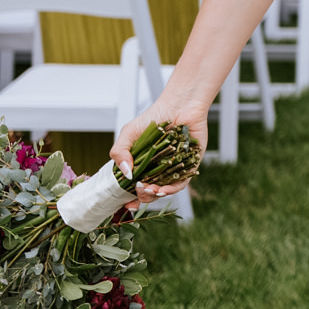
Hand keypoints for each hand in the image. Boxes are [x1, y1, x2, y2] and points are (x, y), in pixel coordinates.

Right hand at [110, 93, 210, 207]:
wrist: (179, 105)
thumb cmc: (153, 118)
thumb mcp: (128, 133)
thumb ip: (120, 152)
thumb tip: (126, 174)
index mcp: (141, 165)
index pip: (133, 187)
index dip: (129, 198)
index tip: (127, 203)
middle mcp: (156, 170)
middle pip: (148, 192)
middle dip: (143, 196)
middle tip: (140, 190)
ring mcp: (172, 169)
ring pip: (164, 190)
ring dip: (156, 194)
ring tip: (150, 189)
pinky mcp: (188, 166)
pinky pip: (181, 182)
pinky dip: (172, 188)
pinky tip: (164, 188)